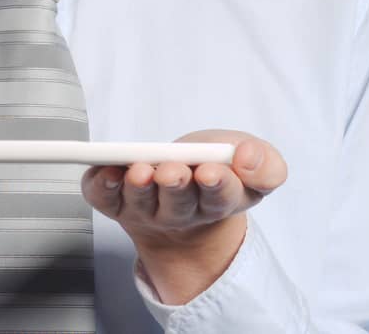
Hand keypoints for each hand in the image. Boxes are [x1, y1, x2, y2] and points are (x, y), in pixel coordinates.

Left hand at [81, 129, 286, 251]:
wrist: (186, 191)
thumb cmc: (219, 167)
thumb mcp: (255, 164)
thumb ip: (266, 164)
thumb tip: (246, 157)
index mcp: (220, 200)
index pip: (220, 198)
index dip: (216, 185)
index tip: (210, 171)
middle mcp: (181, 211)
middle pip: (178, 203)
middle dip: (174, 186)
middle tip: (171, 172)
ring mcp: (146, 208)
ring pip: (141, 202)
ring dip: (139, 186)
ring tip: (140, 171)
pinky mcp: (115, 201)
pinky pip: (105, 198)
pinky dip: (102, 185)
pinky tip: (105, 172)